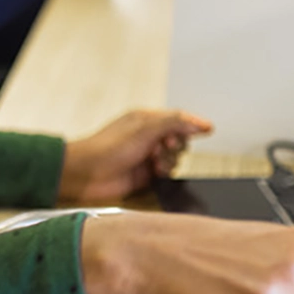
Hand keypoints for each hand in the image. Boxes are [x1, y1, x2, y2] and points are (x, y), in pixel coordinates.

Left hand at [58, 110, 212, 203]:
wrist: (86, 174)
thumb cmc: (106, 148)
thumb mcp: (144, 129)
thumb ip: (174, 123)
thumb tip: (199, 123)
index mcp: (145, 120)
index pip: (177, 119)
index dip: (192, 124)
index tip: (207, 129)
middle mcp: (146, 137)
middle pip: (179, 139)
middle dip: (176, 145)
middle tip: (164, 147)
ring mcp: (146, 156)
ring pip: (175, 158)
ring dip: (170, 160)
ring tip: (155, 162)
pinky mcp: (144, 175)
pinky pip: (167, 173)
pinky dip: (165, 173)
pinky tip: (155, 173)